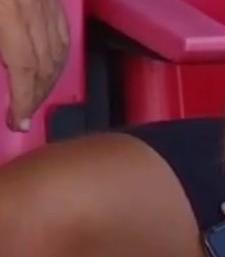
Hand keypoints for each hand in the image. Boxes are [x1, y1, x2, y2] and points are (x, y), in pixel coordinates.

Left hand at [0, 0, 69, 131]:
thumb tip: (6, 71)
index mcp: (8, 13)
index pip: (23, 66)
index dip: (23, 99)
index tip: (18, 121)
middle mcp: (33, 10)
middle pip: (44, 65)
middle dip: (36, 96)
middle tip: (23, 116)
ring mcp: (47, 4)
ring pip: (58, 52)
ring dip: (50, 81)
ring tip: (36, 98)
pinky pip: (63, 34)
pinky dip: (60, 57)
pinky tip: (52, 68)